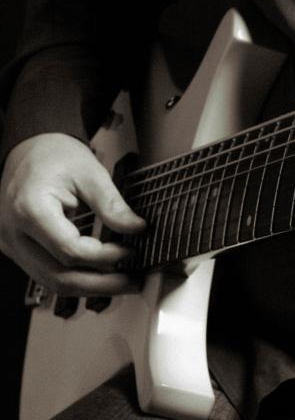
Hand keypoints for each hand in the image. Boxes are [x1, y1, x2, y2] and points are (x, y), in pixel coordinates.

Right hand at [0, 133, 145, 295]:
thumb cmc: (55, 156)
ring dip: (90, 288)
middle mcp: (15, 233)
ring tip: (123, 283)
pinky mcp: (21, 250)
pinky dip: (77, 279)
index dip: (105, 256)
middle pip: (58, 277)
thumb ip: (112, 204)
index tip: (131, 251)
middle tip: (134, 282)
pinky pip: (48, 274)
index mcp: (30, 209)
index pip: (70, 250)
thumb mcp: (90, 173)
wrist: (30, 151)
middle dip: (101, 284)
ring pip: (52, 282)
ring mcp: (14, 245)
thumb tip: (137, 228)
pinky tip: (102, 276)